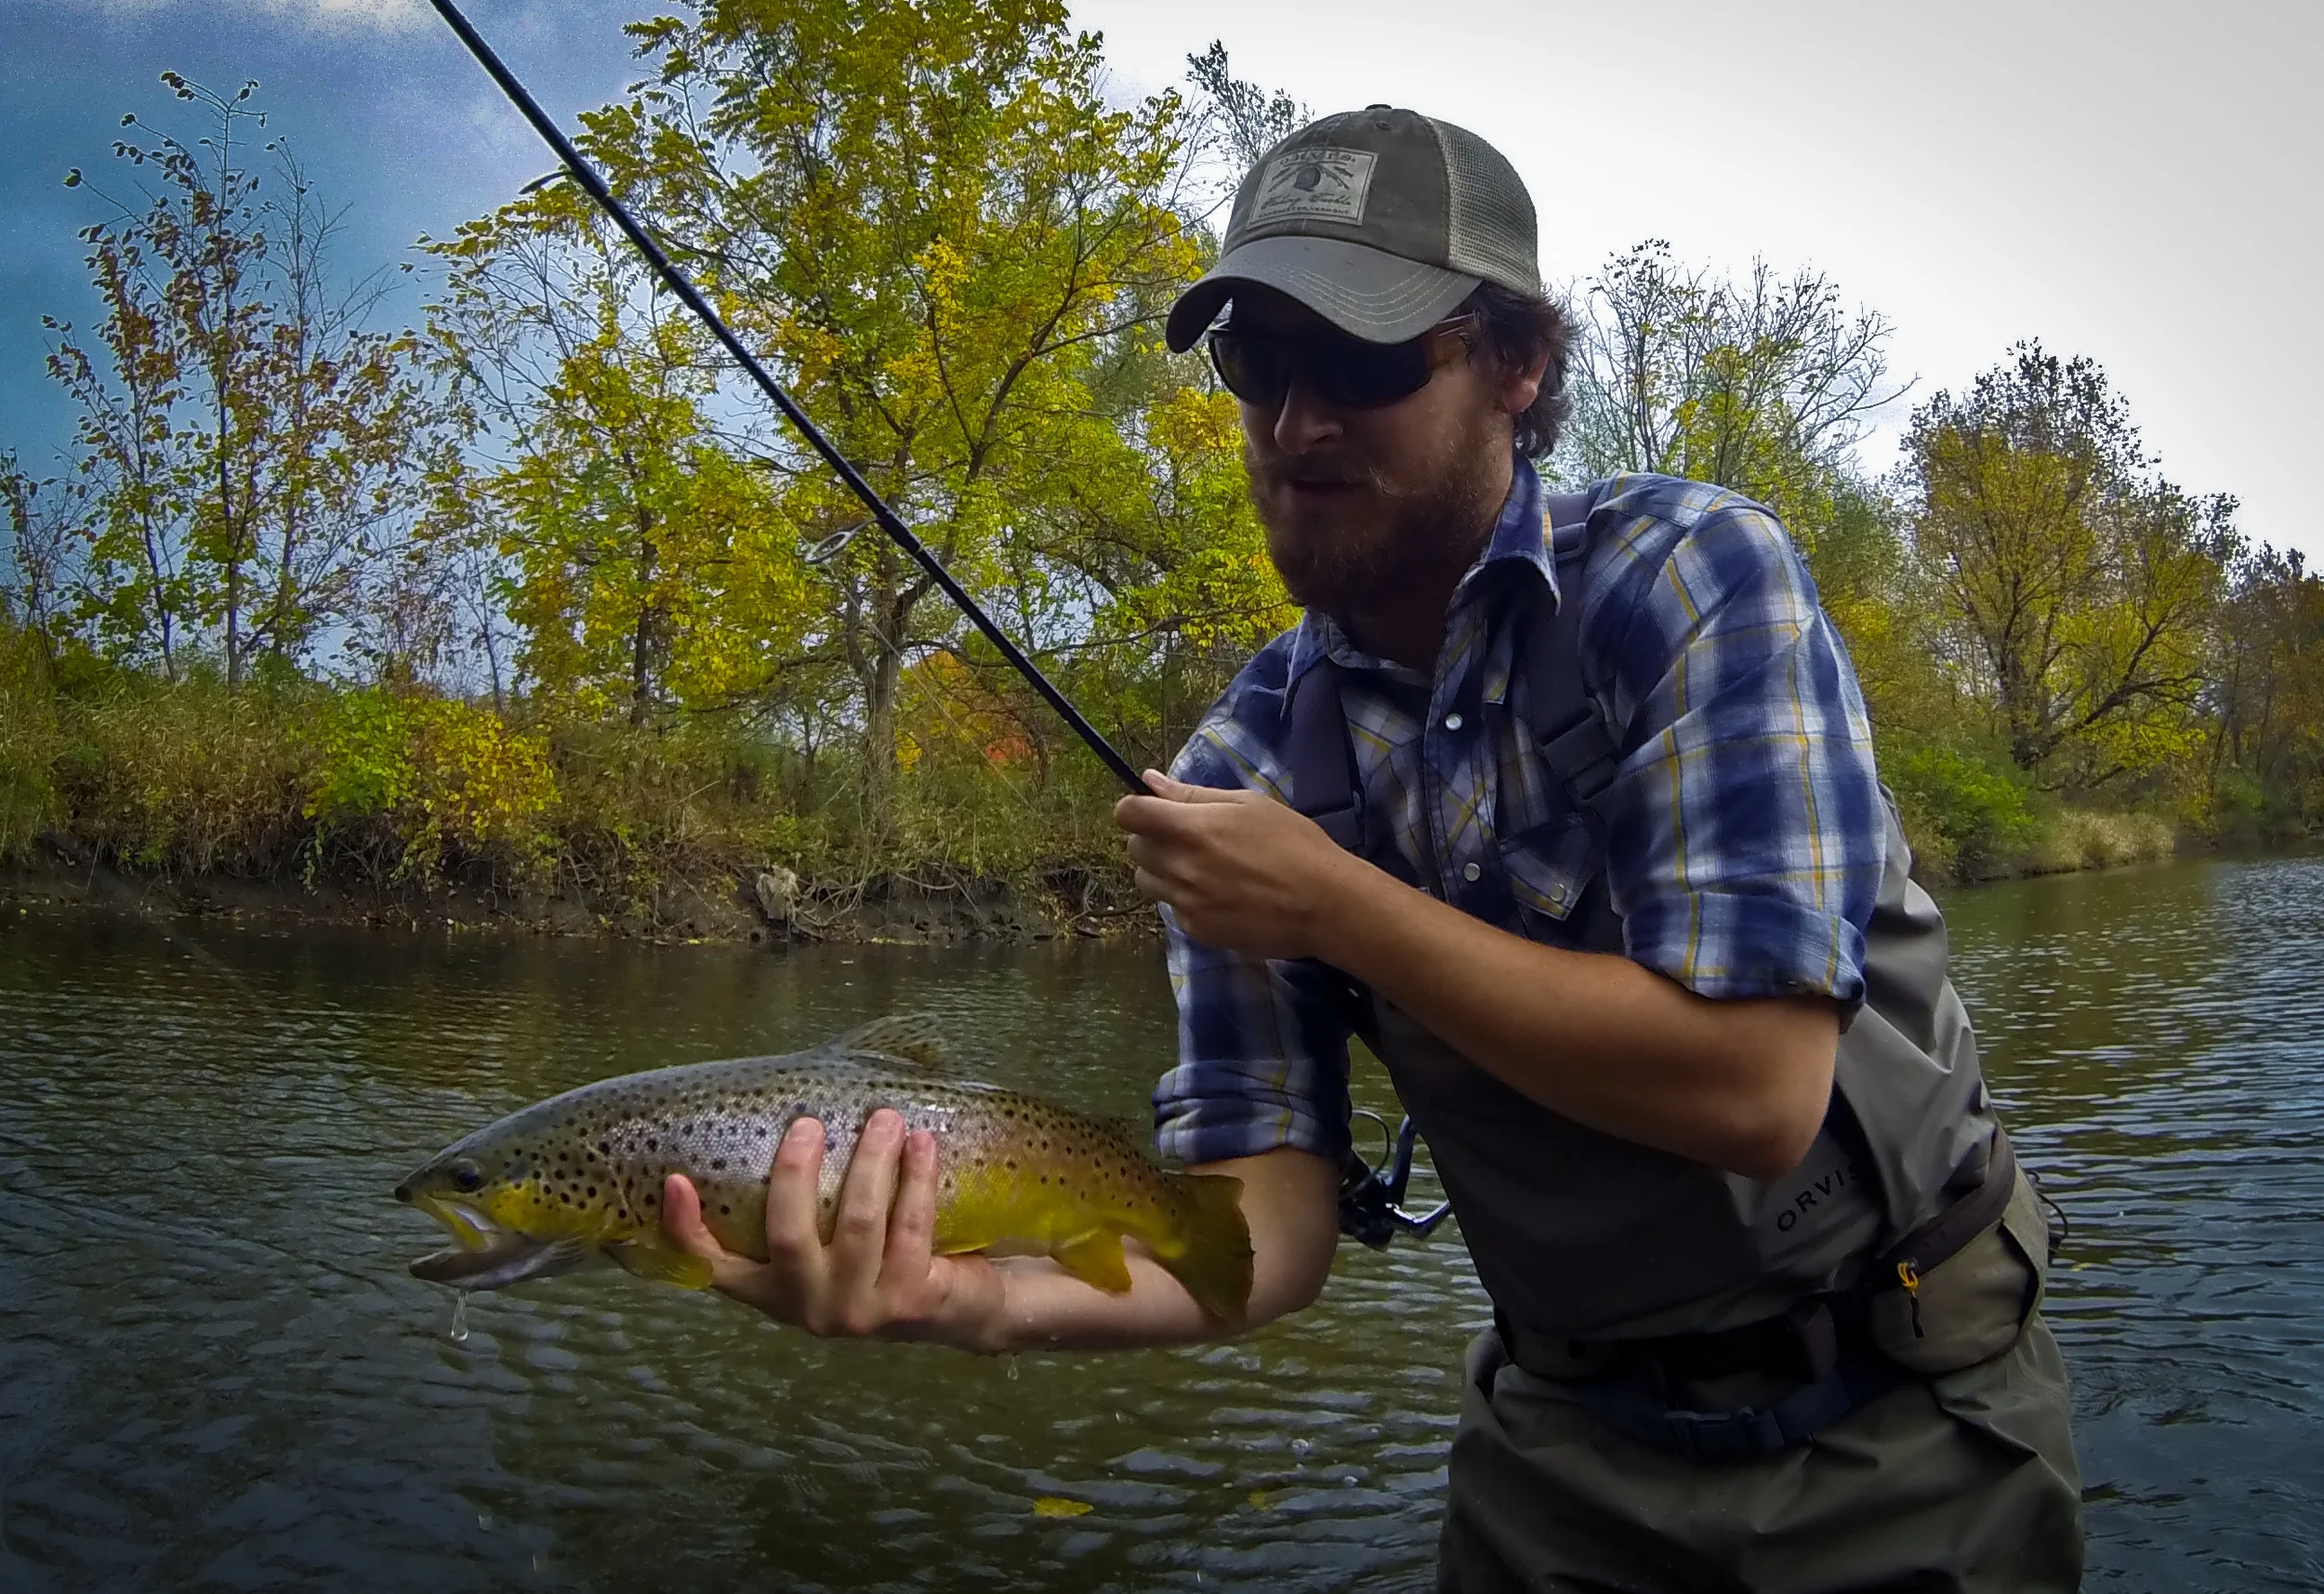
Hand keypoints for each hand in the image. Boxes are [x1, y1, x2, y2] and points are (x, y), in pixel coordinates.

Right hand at [661, 1109, 1005, 1348]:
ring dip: (872, 1159)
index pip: (714, 1268)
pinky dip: (916, 1176)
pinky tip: (922, 1144)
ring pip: (858, 1222)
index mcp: (777, 1292)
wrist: (968, 1308)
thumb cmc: (891, 1258)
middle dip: (795, 1170)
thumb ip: (807, 1205)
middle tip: (808, 1122)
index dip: (686, 1229)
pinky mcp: (911, 1300)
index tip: (674, 1179)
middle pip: (787, 1235)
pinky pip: (910, 1224)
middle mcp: (811, 1308)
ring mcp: (861, 1310)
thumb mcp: (835, 1241)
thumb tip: (788, 1117)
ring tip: (885, 1118)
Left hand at [1113, 770, 1363, 960]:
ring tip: (1204, 869)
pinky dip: (1186, 899)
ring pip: (1147, 881)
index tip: (1156, 810)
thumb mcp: (1248, 805)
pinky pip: (1172, 909)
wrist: (1324, 904)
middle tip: (1192, 838)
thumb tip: (1149, 780)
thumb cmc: (1293, 844)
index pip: (1128, 814)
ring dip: (1164, 870)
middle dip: (1153, 838)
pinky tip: (1221, 895)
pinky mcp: (1197, 931)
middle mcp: (1179, 868)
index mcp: (1190, 830)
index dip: (1136, 808)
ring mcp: (1185, 903)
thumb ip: (1192, 795)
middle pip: (1134, 848)